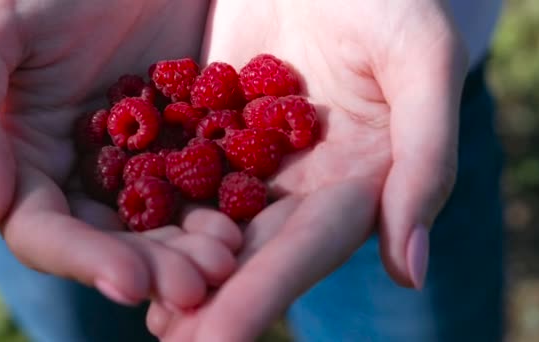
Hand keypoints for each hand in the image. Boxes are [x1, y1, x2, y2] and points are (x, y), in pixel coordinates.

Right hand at [0, 0, 240, 308]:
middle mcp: (78, 166)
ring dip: (191, 243)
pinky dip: (222, 198)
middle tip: (198, 284)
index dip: (85, 260)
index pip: (45, 230)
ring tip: (227, 258)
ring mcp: (134, 153)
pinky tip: (246, 217)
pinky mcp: (182, 131)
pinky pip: (202, 173)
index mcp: (25, 157)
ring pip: (162, 215)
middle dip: (152, 264)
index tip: (131, 284)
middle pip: (113, 236)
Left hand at [146, 0, 467, 339]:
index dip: (260, 296)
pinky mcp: (211, 120)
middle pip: (249, 250)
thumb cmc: (392, 2)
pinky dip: (147, 198)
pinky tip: (112, 228)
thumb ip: (425, 160)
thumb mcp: (421, 63)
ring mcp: (251, 153)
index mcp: (353, 181)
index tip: (213, 341)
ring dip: (170, 263)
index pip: (304, 250)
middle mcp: (299, 182)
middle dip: (207, 301)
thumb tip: (409, 271)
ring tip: (133, 302)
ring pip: (208, 217)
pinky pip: (175, 161)